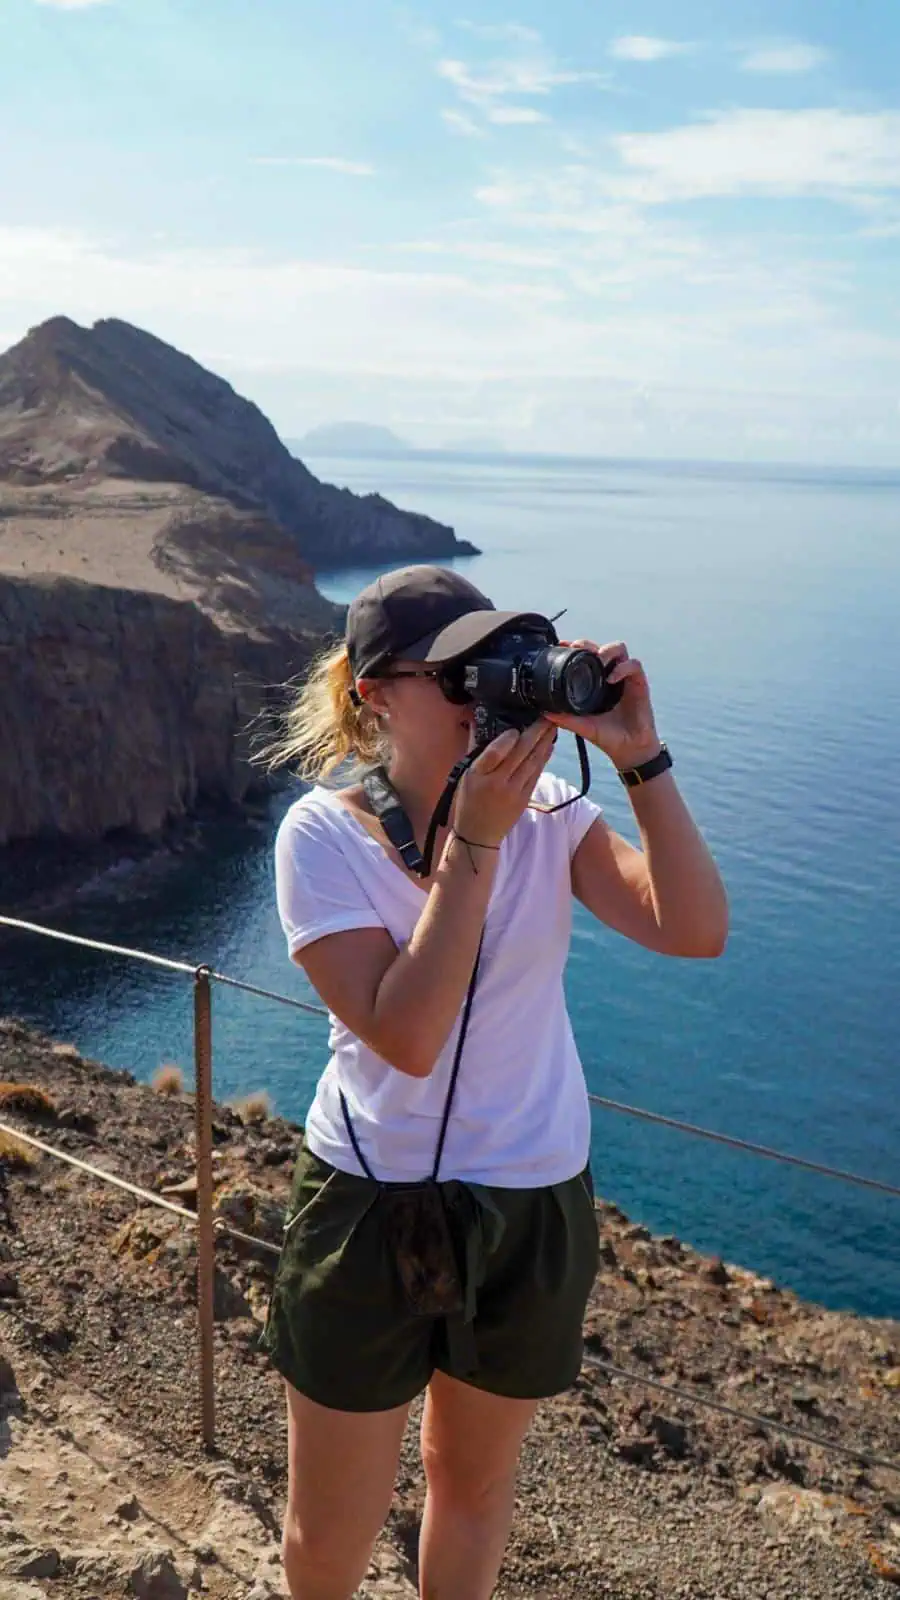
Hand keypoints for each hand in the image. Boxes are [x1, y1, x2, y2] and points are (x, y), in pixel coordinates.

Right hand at [453, 720, 555, 845]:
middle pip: (520, 754)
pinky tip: (549, 746)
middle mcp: (497, 784)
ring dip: (544, 743)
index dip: (507, 739)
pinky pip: (536, 774)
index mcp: (477, 776)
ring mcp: (513, 792)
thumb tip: (479, 721)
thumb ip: (476, 748)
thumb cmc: (469, 801)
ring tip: (553, 726)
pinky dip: (543, 758)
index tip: (517, 727)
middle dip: (536, 733)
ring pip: (532, 763)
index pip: (494, 753)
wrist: (478, 834)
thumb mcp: (465, 775)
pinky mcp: (524, 799)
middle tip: (547, 716)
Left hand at [545, 640, 661, 770]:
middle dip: (589, 645)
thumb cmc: (607, 736)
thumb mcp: (583, 726)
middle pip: (602, 646)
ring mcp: (626, 678)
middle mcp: (611, 675)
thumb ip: (565, 719)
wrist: (629, 750)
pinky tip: (611, 679)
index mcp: (597, 681)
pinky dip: (621, 668)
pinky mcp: (640, 683)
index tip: (562, 645)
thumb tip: (544, 712)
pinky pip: (633, 665)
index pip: (587, 655)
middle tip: (577, 649)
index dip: (576, 646)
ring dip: (607, 651)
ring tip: (597, 660)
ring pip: (619, 649)